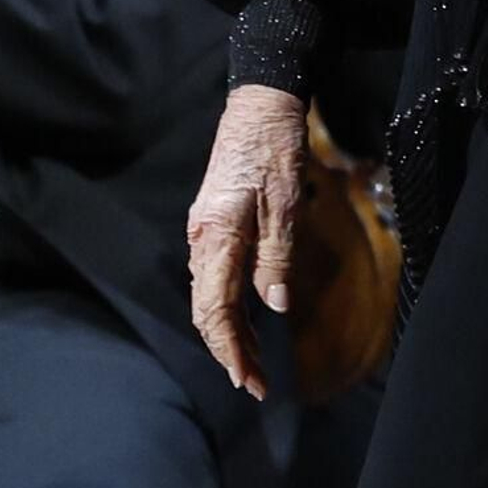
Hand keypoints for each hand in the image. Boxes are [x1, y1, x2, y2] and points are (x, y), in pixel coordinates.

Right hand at [187, 82, 307, 399]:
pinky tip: (252, 315)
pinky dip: (231, 304)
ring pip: (210, 295)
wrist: (260, 103)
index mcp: (217, 236)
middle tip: (255, 384)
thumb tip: (275, 306)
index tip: (248, 380)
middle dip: (230, 350)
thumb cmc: (275, 147)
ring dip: (232, 330)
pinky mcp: (213, 223)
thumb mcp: (284, 201)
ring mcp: (204, 231)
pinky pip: (216, 276)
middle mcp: (202, 239)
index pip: (215, 310)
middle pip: (208, 310)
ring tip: (257, 360)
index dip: (230, 349)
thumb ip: (277, 255)